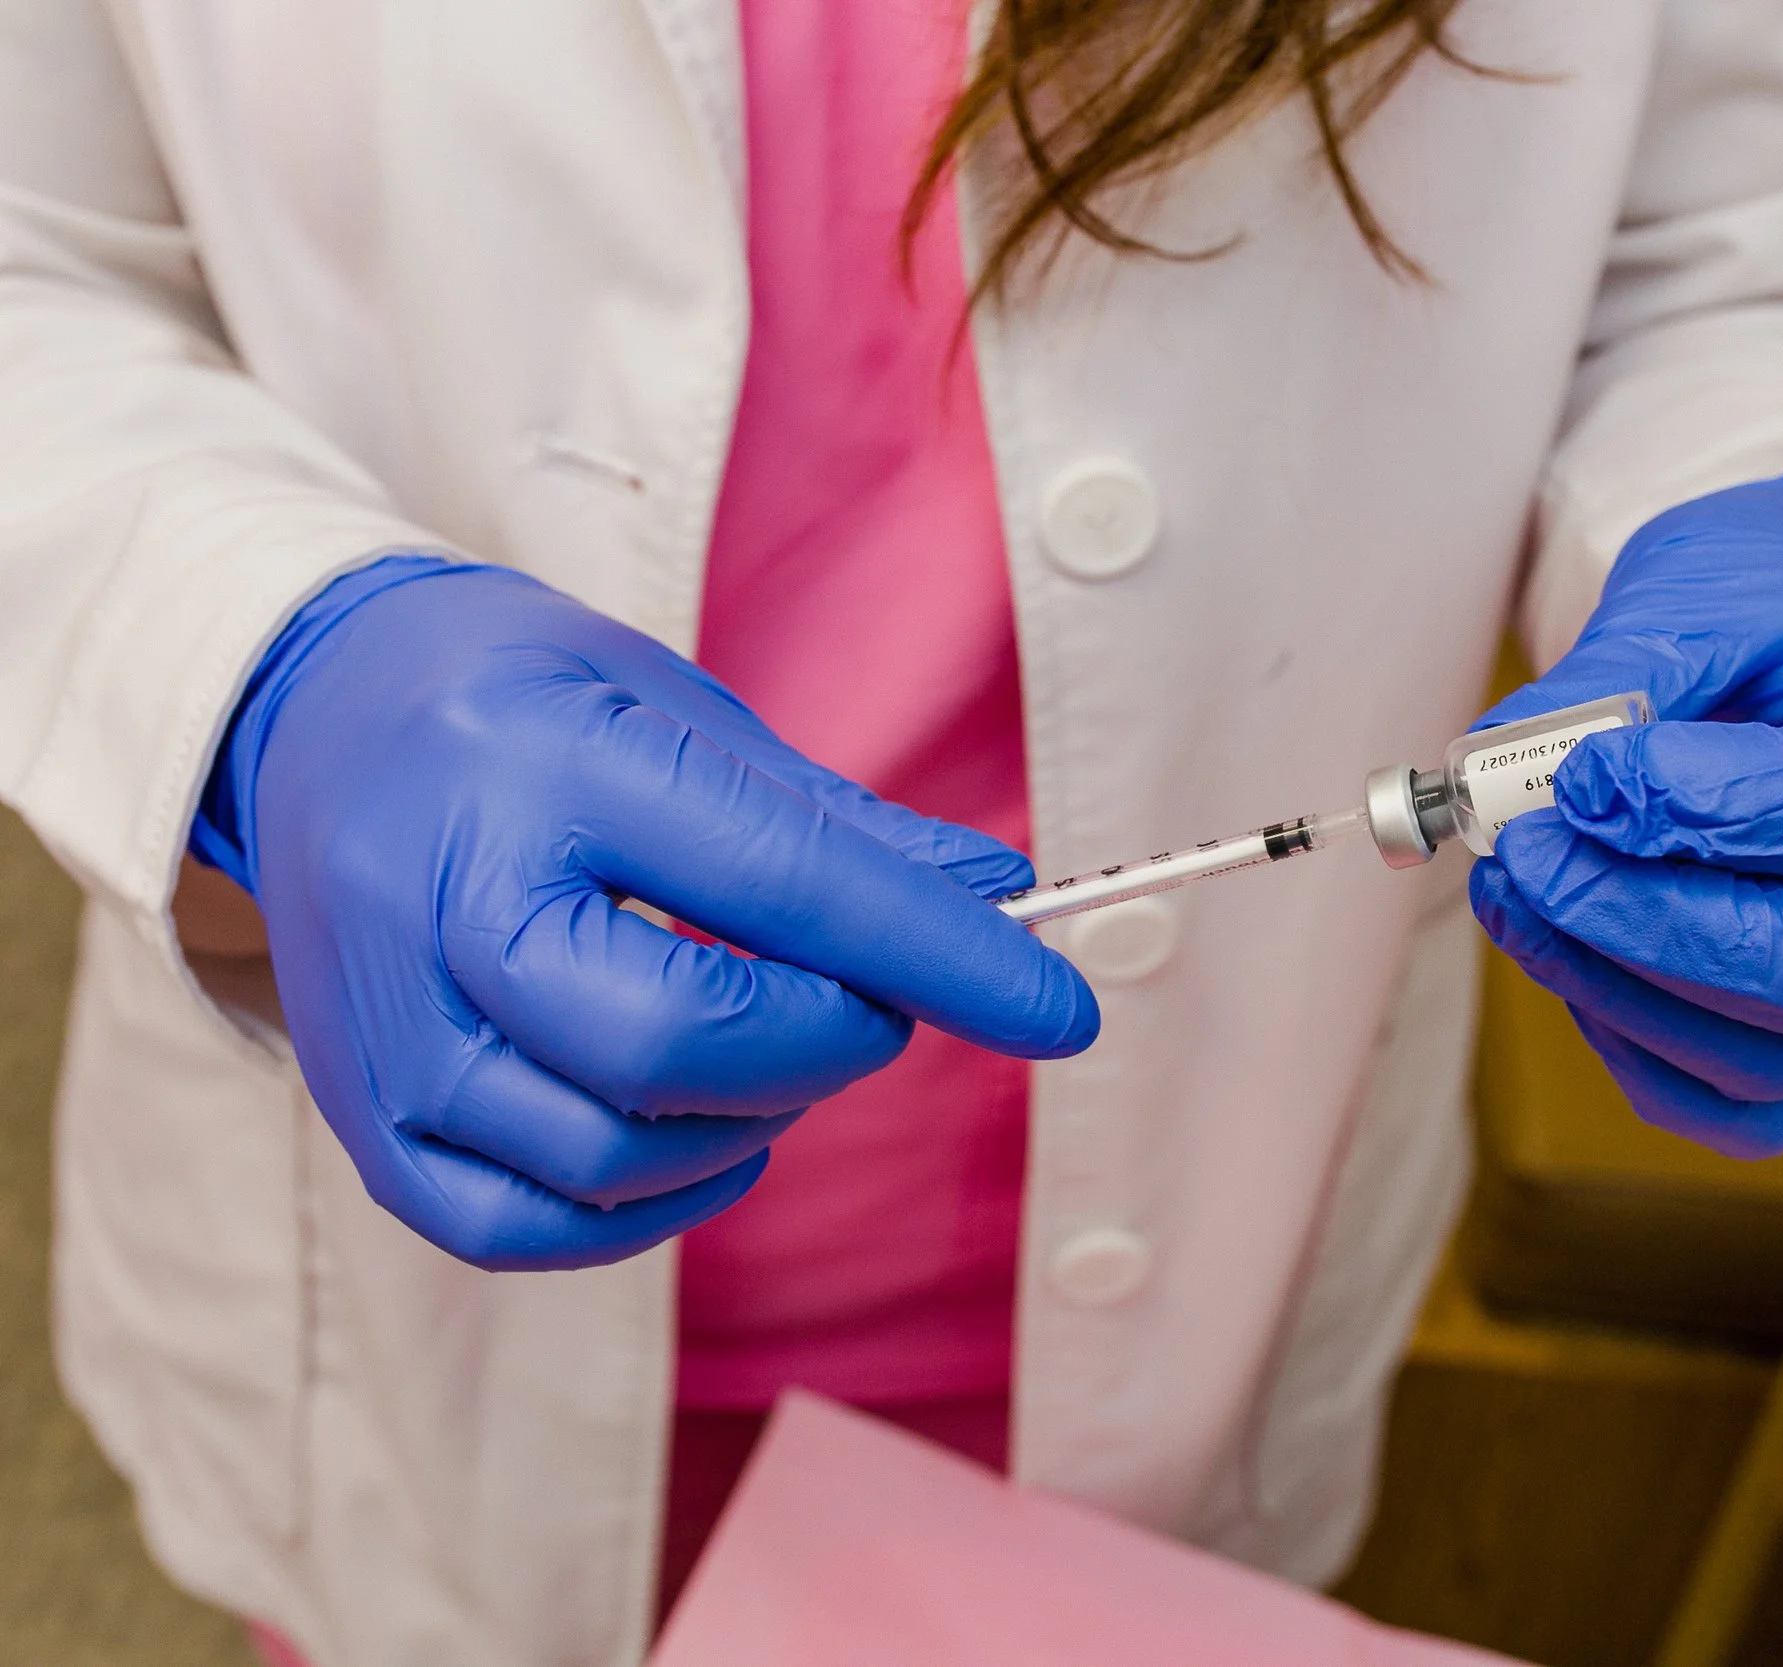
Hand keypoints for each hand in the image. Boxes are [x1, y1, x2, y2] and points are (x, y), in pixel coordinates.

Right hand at [193, 557, 1096, 1269]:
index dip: (941, 957)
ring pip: (614, 1154)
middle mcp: (445, 901)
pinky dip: (646, 1204)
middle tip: (864, 999)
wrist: (306, 714)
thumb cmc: (517, 705)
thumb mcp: (678, 710)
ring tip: (763, 1043)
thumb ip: (838, 825)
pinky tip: (690, 1130)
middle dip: (828, 1042)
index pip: (781, 884)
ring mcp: (386, 1027)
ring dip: (747, 1124)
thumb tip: (995, 899)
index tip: (1056, 1009)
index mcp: (544, 763)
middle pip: (680, 1047)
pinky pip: (528, 1226)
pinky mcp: (365, 1120)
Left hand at [1472, 474, 1782, 1156]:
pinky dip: (1635, 1045)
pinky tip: (1565, 953)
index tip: (1590, 775)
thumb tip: (1499, 771)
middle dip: (1665, 930)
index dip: (1728, 808)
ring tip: (1516, 890)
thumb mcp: (1711, 587)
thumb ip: (1620, 683)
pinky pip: (1740, 1105)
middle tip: (1533, 856)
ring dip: (1621, 987)